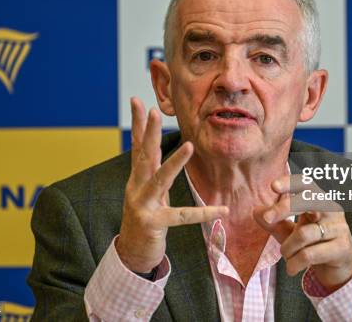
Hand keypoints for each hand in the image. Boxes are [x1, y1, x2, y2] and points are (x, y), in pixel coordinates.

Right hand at [116, 97, 228, 272]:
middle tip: (153, 111)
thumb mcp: (146, 189)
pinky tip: (220, 210)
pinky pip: (181, 216)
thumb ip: (151, 167)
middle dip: (149, 132)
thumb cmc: (144, 216)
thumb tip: (153, 143)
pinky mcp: (154, 223)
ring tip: (189, 145)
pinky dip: (202, 213)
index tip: (137, 100)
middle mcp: (137, 187)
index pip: (138, 145)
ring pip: (160, 180)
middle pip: (144, 155)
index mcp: (138, 177)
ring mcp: (143, 205)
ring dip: (174, 162)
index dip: (139, 123)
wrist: (132, 252)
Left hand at [253, 176, 351, 291]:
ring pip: (304, 234)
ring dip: (287, 248)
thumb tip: (256, 211)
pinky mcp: (342, 248)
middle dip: (284, 209)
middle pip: (308, 201)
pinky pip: (310, 254)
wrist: (340, 267)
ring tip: (285, 257)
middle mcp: (332, 210)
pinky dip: (295, 263)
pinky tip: (292, 269)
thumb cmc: (313, 244)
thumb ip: (274, 222)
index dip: (290, 183)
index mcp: (319, 201)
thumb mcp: (290, 232)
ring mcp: (339, 228)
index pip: (306, 185)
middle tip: (267, 219)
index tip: (273, 186)